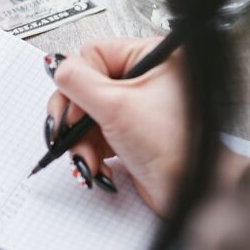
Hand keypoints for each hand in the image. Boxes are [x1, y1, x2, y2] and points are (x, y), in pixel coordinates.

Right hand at [45, 38, 186, 214]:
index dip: (78, 83)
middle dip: (74, 118)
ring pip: (86, 114)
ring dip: (80, 141)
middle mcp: (145, 78)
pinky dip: (90, 152)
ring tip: (87, 161)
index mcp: (152, 57)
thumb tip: (55, 66)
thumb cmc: (175, 148)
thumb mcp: (116, 107)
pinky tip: (97, 168)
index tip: (76, 111)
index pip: (93, 54)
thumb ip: (77, 82)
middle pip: (85, 86)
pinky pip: (95, 134)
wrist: (194, 194)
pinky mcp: (131, 132)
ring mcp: (137, 107)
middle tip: (68, 134)